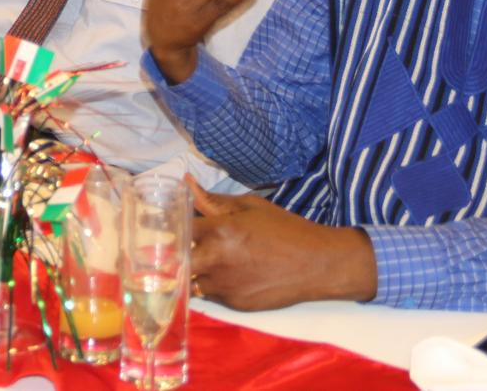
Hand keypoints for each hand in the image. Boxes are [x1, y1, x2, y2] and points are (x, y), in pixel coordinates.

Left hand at [189, 180, 376, 308]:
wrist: (317, 264)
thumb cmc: (285, 229)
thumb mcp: (251, 207)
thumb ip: (214, 200)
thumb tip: (187, 183)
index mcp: (220, 230)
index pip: (179, 230)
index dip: (173, 228)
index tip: (170, 226)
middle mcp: (217, 259)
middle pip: (176, 262)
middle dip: (175, 255)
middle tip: (181, 248)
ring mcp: (225, 285)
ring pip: (192, 281)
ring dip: (195, 272)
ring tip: (209, 261)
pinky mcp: (234, 304)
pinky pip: (212, 295)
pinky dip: (214, 286)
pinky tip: (230, 275)